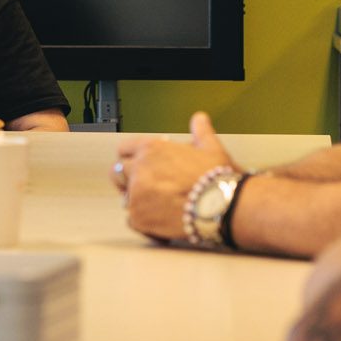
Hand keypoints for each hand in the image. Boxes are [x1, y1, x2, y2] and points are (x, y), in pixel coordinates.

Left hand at [111, 111, 235, 241]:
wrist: (223, 206)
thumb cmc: (217, 177)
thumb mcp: (210, 148)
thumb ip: (200, 132)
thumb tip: (200, 119)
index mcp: (151, 149)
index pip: (124, 149)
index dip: (131, 157)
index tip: (138, 164)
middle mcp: (139, 170)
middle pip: (117, 173)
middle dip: (128, 178)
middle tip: (146, 186)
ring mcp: (136, 194)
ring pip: (125, 197)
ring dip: (137, 200)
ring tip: (157, 205)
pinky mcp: (139, 217)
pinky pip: (132, 220)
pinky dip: (144, 221)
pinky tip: (159, 221)